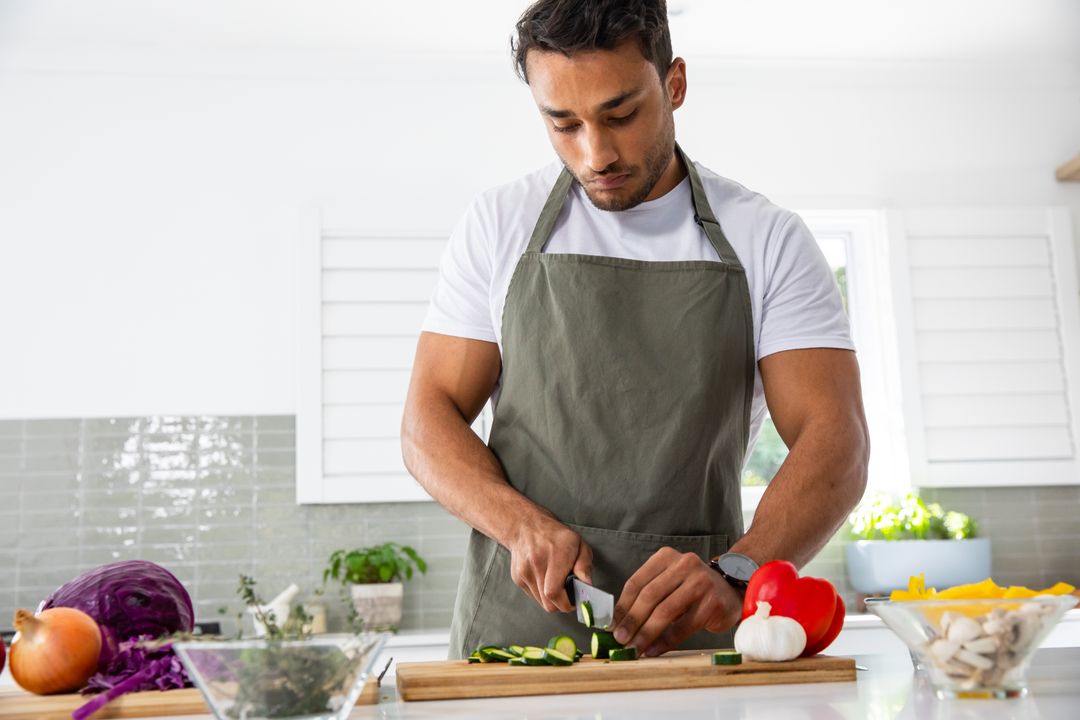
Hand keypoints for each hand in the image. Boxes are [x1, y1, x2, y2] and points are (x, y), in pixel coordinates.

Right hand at [505, 516, 592, 612]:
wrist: (526, 525)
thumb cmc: (555, 535)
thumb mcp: (578, 544)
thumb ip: (584, 565)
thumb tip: (587, 585)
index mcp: (554, 556)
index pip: (554, 593)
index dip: (566, 604)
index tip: (575, 602)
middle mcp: (536, 565)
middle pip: (548, 603)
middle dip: (560, 604)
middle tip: (568, 596)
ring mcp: (524, 572)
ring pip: (540, 602)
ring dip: (551, 599)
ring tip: (557, 583)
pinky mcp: (517, 577)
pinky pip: (533, 595)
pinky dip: (541, 593)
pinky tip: (545, 579)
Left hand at [610, 547, 741, 655]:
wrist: (731, 591)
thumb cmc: (693, 590)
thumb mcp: (669, 582)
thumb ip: (648, 595)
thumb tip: (619, 622)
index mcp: (666, 557)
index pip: (637, 582)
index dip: (622, 606)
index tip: (612, 625)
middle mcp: (684, 564)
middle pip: (649, 596)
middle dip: (632, 620)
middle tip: (621, 639)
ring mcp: (701, 582)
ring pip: (665, 611)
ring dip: (647, 633)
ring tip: (635, 648)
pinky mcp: (712, 603)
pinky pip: (683, 627)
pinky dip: (666, 641)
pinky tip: (654, 650)